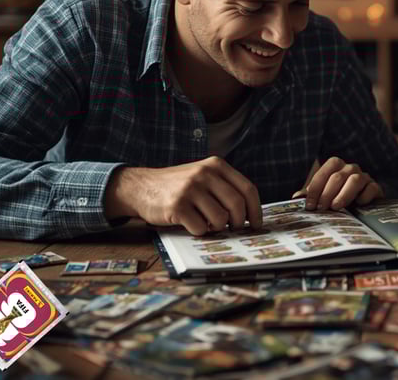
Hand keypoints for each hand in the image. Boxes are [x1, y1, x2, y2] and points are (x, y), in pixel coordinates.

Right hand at [104, 156, 261, 235]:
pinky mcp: (177, 206)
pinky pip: (200, 228)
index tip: (256, 224)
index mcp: (216, 165)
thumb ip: (225, 187)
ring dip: (216, 228)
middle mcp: (204, 174)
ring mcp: (190, 189)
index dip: (255, 210)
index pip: (248, 189)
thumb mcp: (203, 175)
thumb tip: (249, 215)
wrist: (141, 186)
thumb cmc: (178, 186)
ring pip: (220, 219)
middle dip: (238, 223)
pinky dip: (199, 232)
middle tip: (232, 229)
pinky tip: (191, 224)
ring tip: (207, 224)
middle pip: (237, 206)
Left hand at [296, 157, 383, 210]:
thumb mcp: (321, 194)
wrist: (360, 203)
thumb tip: (296, 197)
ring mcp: (364, 176)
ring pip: (354, 180)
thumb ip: (309, 195)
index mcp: (336, 165)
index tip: (310, 204)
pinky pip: (371, 188)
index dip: (316, 187)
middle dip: (327, 193)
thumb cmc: (336, 197)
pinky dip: (364, 196)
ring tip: (335, 207)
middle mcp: (350, 168)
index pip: (325, 171)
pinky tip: (357, 204)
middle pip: (337, 177)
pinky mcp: (375, 187)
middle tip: (321, 208)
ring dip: (343, 195)